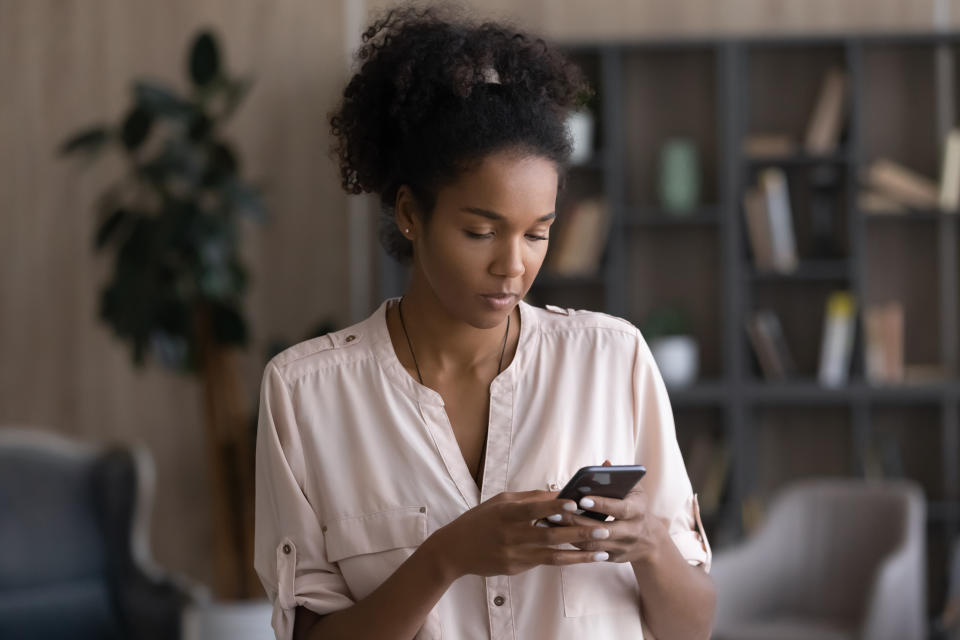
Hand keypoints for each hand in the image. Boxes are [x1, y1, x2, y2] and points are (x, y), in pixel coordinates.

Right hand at [432, 490, 616, 578]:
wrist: (455, 550)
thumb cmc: (480, 520)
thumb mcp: (500, 501)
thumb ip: (528, 498)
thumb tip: (557, 493)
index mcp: (507, 513)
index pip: (533, 508)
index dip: (554, 506)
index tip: (575, 503)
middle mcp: (512, 535)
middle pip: (549, 534)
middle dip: (578, 532)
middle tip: (602, 529)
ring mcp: (515, 554)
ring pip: (553, 554)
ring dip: (580, 553)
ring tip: (602, 550)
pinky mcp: (516, 568)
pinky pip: (545, 562)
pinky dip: (566, 560)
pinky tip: (583, 558)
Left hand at [545, 460, 665, 564]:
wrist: (649, 541)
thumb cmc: (636, 507)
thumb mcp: (634, 491)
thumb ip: (620, 477)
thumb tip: (605, 463)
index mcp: (637, 511)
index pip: (619, 508)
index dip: (601, 504)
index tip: (581, 500)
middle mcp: (631, 531)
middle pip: (601, 529)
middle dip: (576, 522)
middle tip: (554, 513)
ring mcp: (622, 547)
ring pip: (593, 544)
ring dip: (570, 535)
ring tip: (551, 524)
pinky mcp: (613, 558)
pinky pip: (591, 553)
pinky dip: (574, 545)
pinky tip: (558, 535)